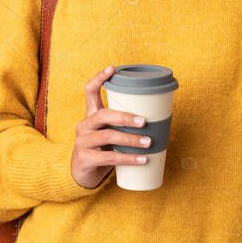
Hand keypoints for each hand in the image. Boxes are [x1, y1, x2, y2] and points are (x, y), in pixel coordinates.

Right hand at [71, 66, 151, 188]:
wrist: (82, 174)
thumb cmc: (102, 149)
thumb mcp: (109, 133)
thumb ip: (124, 125)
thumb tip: (159, 119)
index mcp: (91, 115)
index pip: (89, 91)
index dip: (99, 78)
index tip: (112, 69)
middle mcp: (84, 125)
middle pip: (103, 115)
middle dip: (125, 117)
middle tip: (144, 121)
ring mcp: (82, 142)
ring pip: (108, 136)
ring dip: (131, 139)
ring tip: (148, 142)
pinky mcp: (85, 159)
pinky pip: (109, 157)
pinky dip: (128, 158)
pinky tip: (142, 160)